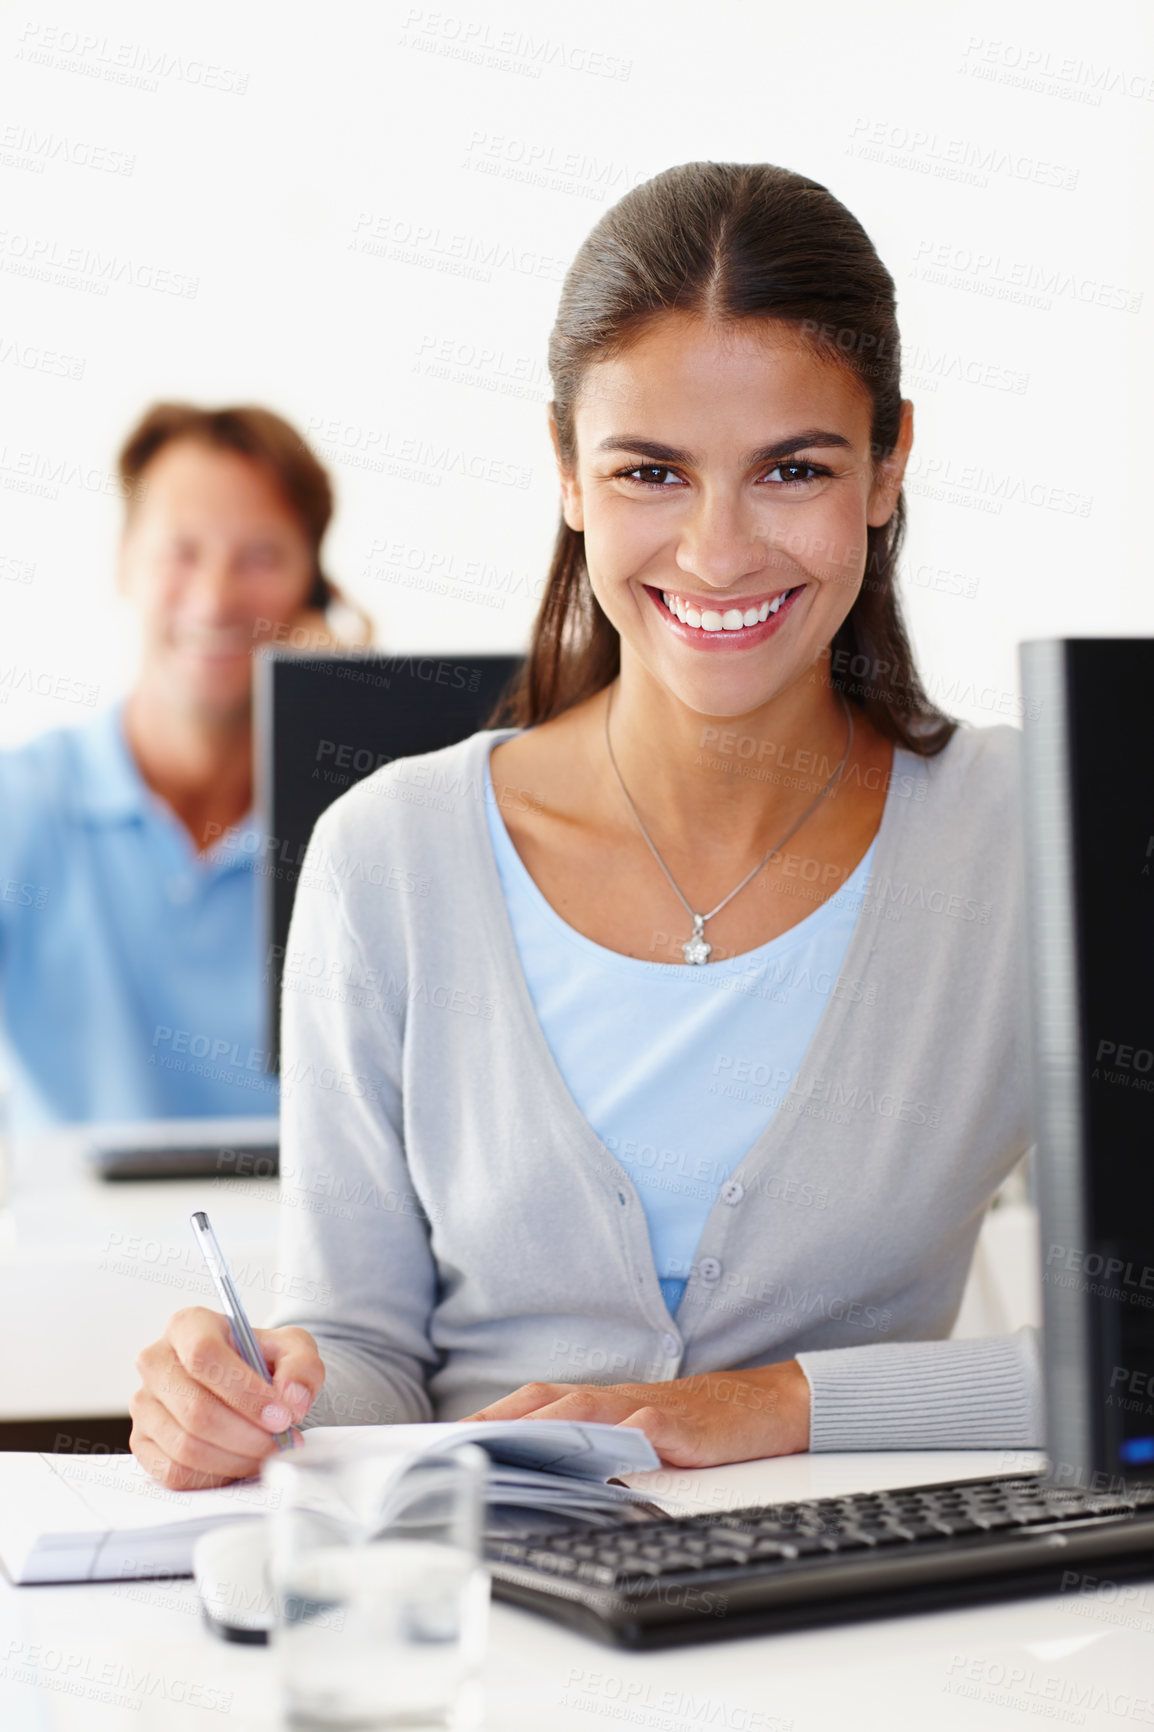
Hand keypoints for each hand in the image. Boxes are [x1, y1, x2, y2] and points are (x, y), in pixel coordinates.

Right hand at [130, 1308, 324, 1489]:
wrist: (243, 1384)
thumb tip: (292, 1399)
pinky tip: (239, 1463)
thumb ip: (302, 1367)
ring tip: (266, 1454)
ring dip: (236, 1459)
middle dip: (247, 1435)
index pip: (205, 1356)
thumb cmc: (261, 1361)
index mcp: (188, 1326)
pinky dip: (214, 1476)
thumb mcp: (292, 1349)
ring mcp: (144, 1404)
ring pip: (186, 1445)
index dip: (246, 1392)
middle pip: (196, 1409)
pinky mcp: (142, 1442)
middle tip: (281, 1443)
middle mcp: (156, 1361)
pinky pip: (174, 1471)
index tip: (282, 1416)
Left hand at [461, 1360, 810, 1467]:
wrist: (769, 1407)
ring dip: (550, 1423)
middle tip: (461, 1440)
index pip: (534, 1407)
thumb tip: (537, 1476)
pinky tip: (608, 1449)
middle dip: (502, 1419)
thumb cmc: (697, 1427)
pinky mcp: (687, 1428)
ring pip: (591, 1409)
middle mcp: (617, 1403)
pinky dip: (627, 1436)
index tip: (445, 1438)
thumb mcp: (640, 1440)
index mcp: (601, 1407)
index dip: (491, 1419)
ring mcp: (650, 1411)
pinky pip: (652, 1429)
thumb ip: (596, 1452)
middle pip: (548, 1401)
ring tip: (512, 1440)